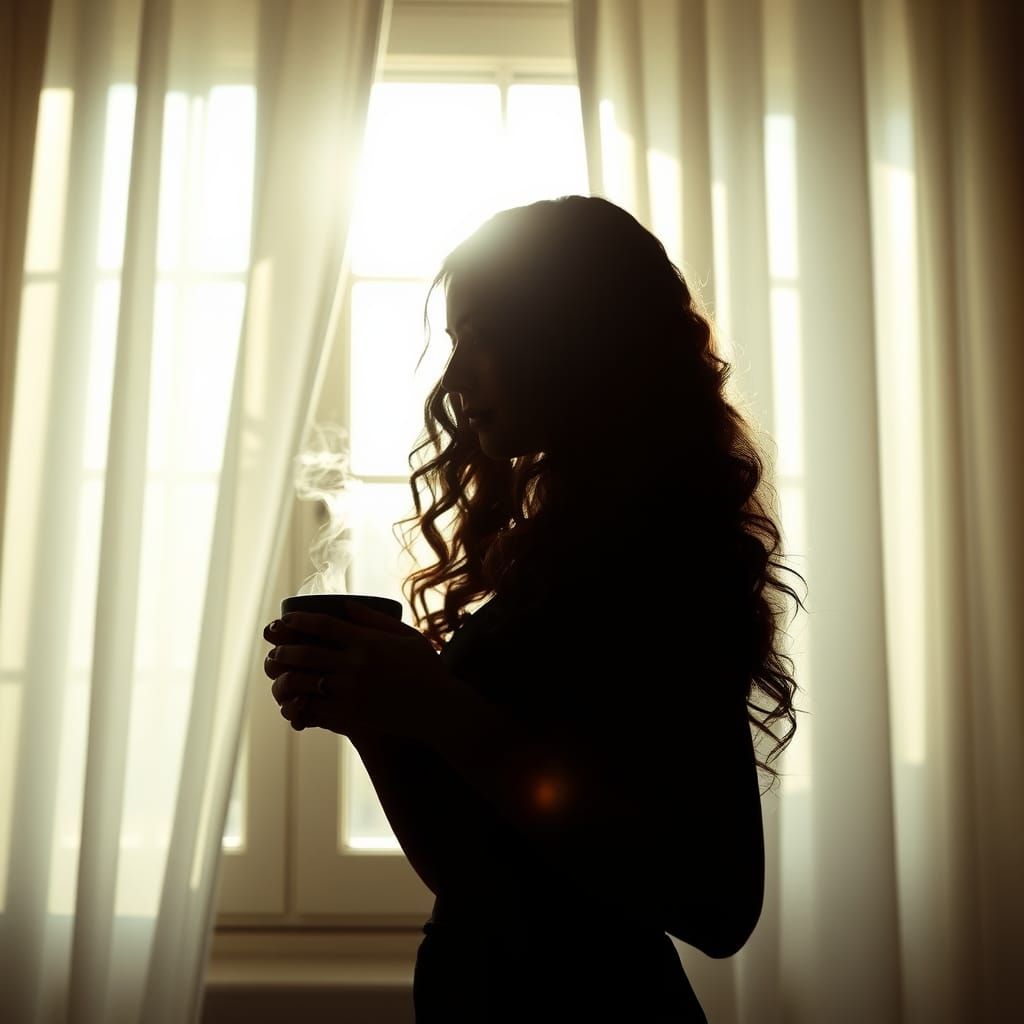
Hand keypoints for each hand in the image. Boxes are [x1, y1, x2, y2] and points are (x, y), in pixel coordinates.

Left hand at [262, 601, 457, 741]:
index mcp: (368, 642)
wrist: (438, 708)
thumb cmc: (425, 668)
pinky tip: (293, 702)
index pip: (323, 625)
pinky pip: (314, 709)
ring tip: (279, 677)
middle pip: (306, 653)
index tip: (284, 620)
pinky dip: (299, 705)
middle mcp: (356, 665)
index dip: (299, 621)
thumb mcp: (406, 635)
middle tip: (274, 651)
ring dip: (285, 678)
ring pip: (304, 683)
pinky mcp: (349, 717)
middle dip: (284, 650)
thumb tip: (344, 603)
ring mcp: (350, 692)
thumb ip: (374, 619)